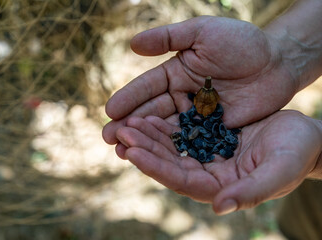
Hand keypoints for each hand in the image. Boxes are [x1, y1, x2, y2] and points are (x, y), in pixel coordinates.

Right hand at [103, 16, 296, 155]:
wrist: (278, 63)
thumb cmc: (242, 43)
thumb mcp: (204, 32)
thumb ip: (169, 37)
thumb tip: (132, 44)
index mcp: (174, 73)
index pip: (146, 87)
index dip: (128, 98)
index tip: (110, 110)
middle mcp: (179, 97)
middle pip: (150, 113)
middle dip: (129, 125)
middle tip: (108, 138)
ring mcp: (194, 117)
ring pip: (165, 130)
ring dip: (144, 141)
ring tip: (123, 152)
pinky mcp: (210, 132)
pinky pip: (188, 142)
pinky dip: (171, 151)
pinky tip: (154, 160)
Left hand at [115, 110, 321, 214]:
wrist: (302, 136)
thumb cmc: (297, 154)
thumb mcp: (279, 171)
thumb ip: (251, 191)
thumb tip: (219, 207)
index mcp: (219, 187)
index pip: (180, 180)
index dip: (155, 167)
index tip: (131, 153)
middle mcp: (207, 174)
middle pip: (168, 163)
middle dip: (143, 148)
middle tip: (121, 132)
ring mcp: (205, 156)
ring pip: (169, 147)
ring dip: (147, 136)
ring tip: (128, 122)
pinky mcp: (206, 138)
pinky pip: (179, 132)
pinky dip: (162, 124)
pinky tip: (147, 114)